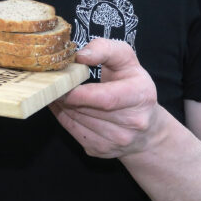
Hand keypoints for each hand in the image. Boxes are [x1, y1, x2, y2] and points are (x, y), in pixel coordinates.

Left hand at [50, 37, 163, 158]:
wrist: (147, 128)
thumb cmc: (133, 85)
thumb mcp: (126, 59)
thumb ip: (105, 49)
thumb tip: (80, 57)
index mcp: (141, 96)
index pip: (105, 99)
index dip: (79, 93)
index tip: (62, 82)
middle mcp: (133, 122)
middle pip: (87, 110)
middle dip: (66, 96)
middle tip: (53, 83)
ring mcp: (118, 141)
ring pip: (77, 121)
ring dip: (63, 106)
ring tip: (58, 92)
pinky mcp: (102, 150)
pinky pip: (73, 131)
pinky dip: (64, 116)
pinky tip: (63, 105)